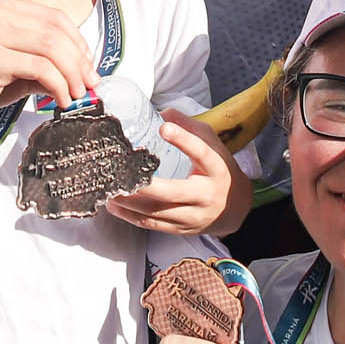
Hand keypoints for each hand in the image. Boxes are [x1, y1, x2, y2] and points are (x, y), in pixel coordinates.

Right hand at [0, 0, 94, 135]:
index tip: (89, 67)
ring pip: (52, 49)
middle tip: (90, 85)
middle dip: (79, 61)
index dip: (79, 42)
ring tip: (77, 95)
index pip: (56, 18)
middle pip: (57, 32)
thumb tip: (87, 72)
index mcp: (6, 9)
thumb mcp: (19, 67)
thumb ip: (49, 63)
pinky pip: (40, 68)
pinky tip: (60, 100)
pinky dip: (58, 86)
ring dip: (72, 75)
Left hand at [108, 111, 238, 232]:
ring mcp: (194, 216)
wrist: (235, 208)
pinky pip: (154, 224)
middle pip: (173, 192)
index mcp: (216, 168)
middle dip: (144, 186)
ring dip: (131, 203)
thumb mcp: (212, 143)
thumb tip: (162, 114)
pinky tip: (115, 206)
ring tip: (109, 191)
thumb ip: (189, 127)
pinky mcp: (183, 229)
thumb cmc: (218, 169)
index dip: (183, 140)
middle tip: (119, 175)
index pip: (201, 152)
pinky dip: (132, 217)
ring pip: (159, 212)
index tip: (164, 128)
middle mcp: (206, 195)